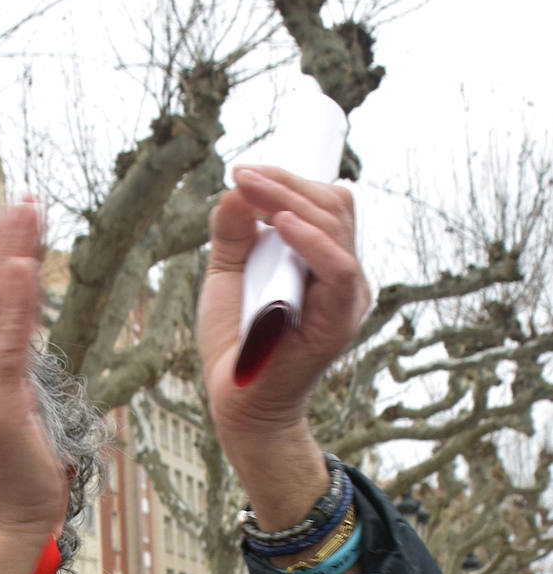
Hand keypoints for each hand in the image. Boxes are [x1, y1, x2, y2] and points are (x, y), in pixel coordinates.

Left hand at [198, 166, 370, 440]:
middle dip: (285, 182)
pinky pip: (338, 270)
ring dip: (289, 200)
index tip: (245, 171)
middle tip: (242, 175)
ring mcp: (346, 298)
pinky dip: (311, 242)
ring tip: (250, 189)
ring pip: (336, 227)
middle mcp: (341, 276)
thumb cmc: (237, 344)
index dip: (288, 179)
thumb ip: (232, 235)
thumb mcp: (227, 277)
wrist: (237, 403)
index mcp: (321, 261)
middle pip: (332, 206)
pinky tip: (281, 224)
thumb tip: (234, 189)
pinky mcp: (339, 321)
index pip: (322, 204)